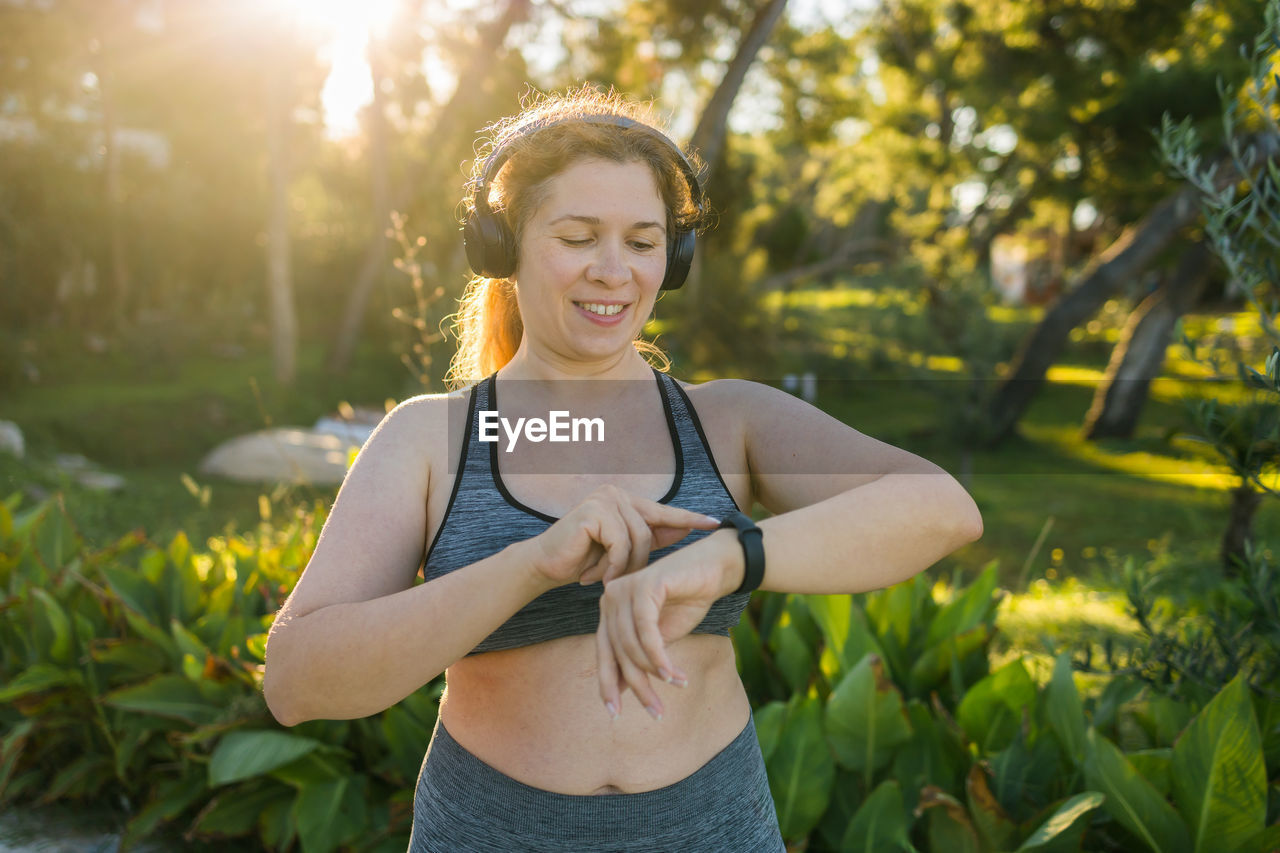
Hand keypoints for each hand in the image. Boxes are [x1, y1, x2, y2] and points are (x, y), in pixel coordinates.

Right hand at [526, 485, 720, 587]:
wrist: (545, 565)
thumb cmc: (582, 559)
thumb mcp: (621, 551)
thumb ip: (650, 538)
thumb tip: (684, 528)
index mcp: (625, 500)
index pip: (664, 510)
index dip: (690, 518)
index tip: (716, 524)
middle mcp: (616, 494)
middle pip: (649, 532)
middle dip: (636, 563)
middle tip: (612, 579)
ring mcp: (604, 499)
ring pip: (637, 540)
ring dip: (621, 567)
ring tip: (601, 577)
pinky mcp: (594, 512)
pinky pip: (620, 545)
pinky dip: (611, 565)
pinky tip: (595, 575)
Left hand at [595, 529, 740, 720]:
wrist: (715, 568)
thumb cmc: (688, 601)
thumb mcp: (660, 638)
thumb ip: (639, 658)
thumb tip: (619, 690)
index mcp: (611, 610)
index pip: (605, 652)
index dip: (608, 684)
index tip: (615, 714)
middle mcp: (611, 598)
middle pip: (617, 652)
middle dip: (638, 686)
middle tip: (657, 712)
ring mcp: (625, 589)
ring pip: (631, 645)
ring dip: (655, 672)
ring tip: (677, 685)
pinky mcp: (644, 585)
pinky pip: (646, 632)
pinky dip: (659, 657)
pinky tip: (674, 674)